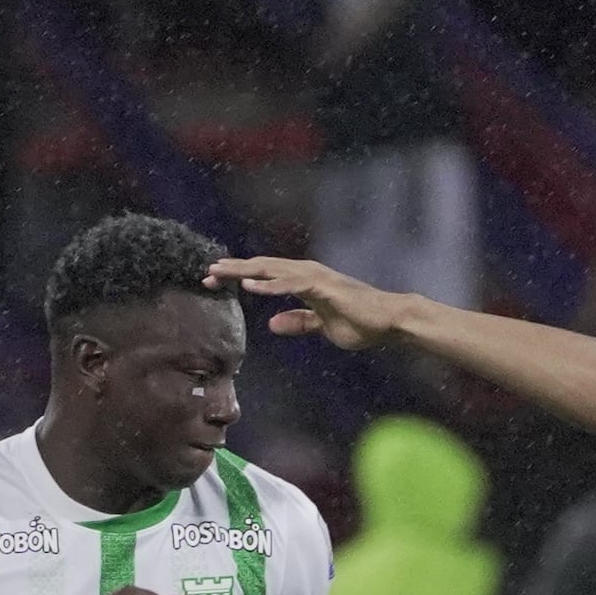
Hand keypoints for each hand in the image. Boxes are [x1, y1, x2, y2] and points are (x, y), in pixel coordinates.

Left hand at [206, 249, 408, 354]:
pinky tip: (250, 286)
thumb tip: (273, 323)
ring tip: (219, 272)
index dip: (239, 277)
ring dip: (244, 271)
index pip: (264, 276)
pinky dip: (269, 285)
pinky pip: (291, 284)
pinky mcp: (324, 287)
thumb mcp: (321, 326)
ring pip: (272, 270)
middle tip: (206, 273)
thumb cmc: (360, 322)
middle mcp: (306, 273)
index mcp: (303, 281)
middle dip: (233, 270)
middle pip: (262, 267)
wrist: (389, 322)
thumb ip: (299, 322)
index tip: (214, 283)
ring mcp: (315, 277)